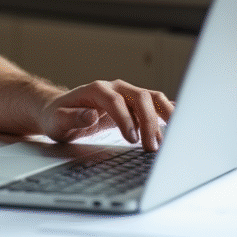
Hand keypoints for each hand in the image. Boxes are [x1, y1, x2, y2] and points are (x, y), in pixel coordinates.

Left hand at [37, 80, 173, 150]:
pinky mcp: (133, 104)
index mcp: (96, 90)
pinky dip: (167, 112)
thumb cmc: (57, 117)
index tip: (132, 139)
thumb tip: (90, 115)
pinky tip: (179, 123)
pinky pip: (155, 104)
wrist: (59, 112)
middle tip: (152, 147)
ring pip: (152, 98)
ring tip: (172, 137)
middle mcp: (115, 88)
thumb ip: (72, 118)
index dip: (126, 119)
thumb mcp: (57, 121)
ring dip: (164, 115)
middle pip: (140, 97)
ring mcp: (126, 94)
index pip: (116, 101)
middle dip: (148, 121)